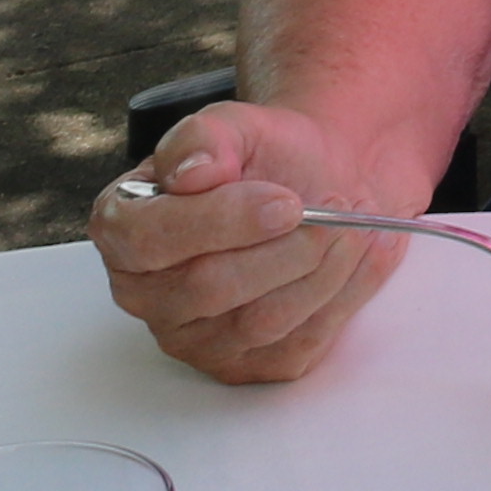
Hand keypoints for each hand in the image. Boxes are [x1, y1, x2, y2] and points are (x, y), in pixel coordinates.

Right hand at [92, 100, 389, 383]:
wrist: (316, 184)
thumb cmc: (264, 159)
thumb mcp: (235, 125)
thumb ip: (204, 138)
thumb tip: (190, 174)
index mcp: (124, 229)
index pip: (149, 240)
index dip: (222, 221)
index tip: (286, 200)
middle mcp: (146, 295)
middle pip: (210, 287)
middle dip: (287, 246)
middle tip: (338, 207)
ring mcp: (194, 339)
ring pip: (261, 321)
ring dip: (324, 269)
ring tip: (357, 223)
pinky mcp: (247, 366)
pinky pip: (298, 344)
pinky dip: (346, 295)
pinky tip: (367, 254)